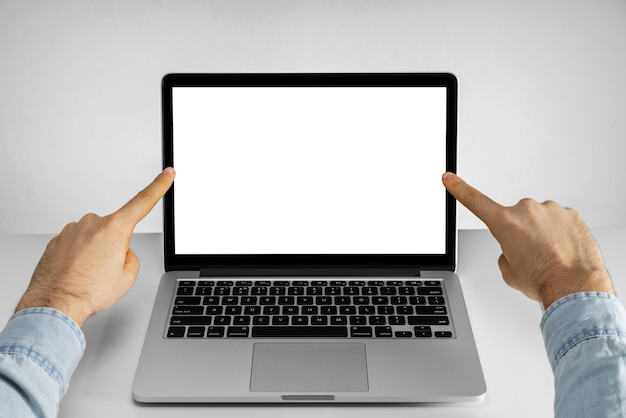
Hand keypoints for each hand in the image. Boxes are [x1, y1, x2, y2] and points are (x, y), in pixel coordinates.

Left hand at [15, 168, 175, 325]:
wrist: (55, 304)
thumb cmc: (87, 291)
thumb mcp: (127, 277)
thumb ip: (130, 257)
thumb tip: (120, 253)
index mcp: (114, 228)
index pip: (143, 202)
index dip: (159, 186)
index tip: (167, 173)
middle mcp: (92, 223)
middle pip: (115, 230)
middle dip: (115, 247)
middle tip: (106, 270)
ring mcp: (72, 231)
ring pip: (94, 239)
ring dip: (95, 254)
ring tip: (88, 275)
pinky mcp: (57, 240)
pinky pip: (76, 246)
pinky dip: (78, 259)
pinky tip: (76, 275)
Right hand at [442, 172, 613, 309]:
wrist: (575, 287)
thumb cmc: (543, 280)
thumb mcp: (509, 271)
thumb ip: (505, 252)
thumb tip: (516, 247)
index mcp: (504, 223)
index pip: (475, 201)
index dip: (459, 188)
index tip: (449, 178)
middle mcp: (526, 210)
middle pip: (516, 218)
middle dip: (520, 233)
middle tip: (532, 255)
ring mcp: (551, 210)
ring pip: (540, 220)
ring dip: (542, 234)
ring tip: (551, 256)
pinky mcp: (571, 214)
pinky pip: (559, 222)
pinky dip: (561, 235)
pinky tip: (564, 251)